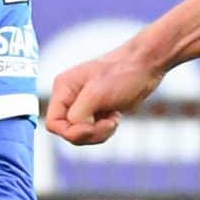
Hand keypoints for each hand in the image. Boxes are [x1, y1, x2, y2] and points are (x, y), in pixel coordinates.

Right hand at [46, 43, 162, 145]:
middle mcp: (69, 97)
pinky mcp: (96, 110)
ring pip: (81, 134)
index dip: (71, 132)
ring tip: (114, 120)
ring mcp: (83, 105)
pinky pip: (93, 132)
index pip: (53, 123)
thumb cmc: (122, 74)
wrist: (146, 66)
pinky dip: (104, 130)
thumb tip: (74, 131)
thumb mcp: (97, 94)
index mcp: (63, 89)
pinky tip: (115, 117)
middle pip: (68, 132)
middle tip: (109, 123)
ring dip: (99, 133)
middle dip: (90, 133)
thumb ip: (78, 114)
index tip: (92, 126)